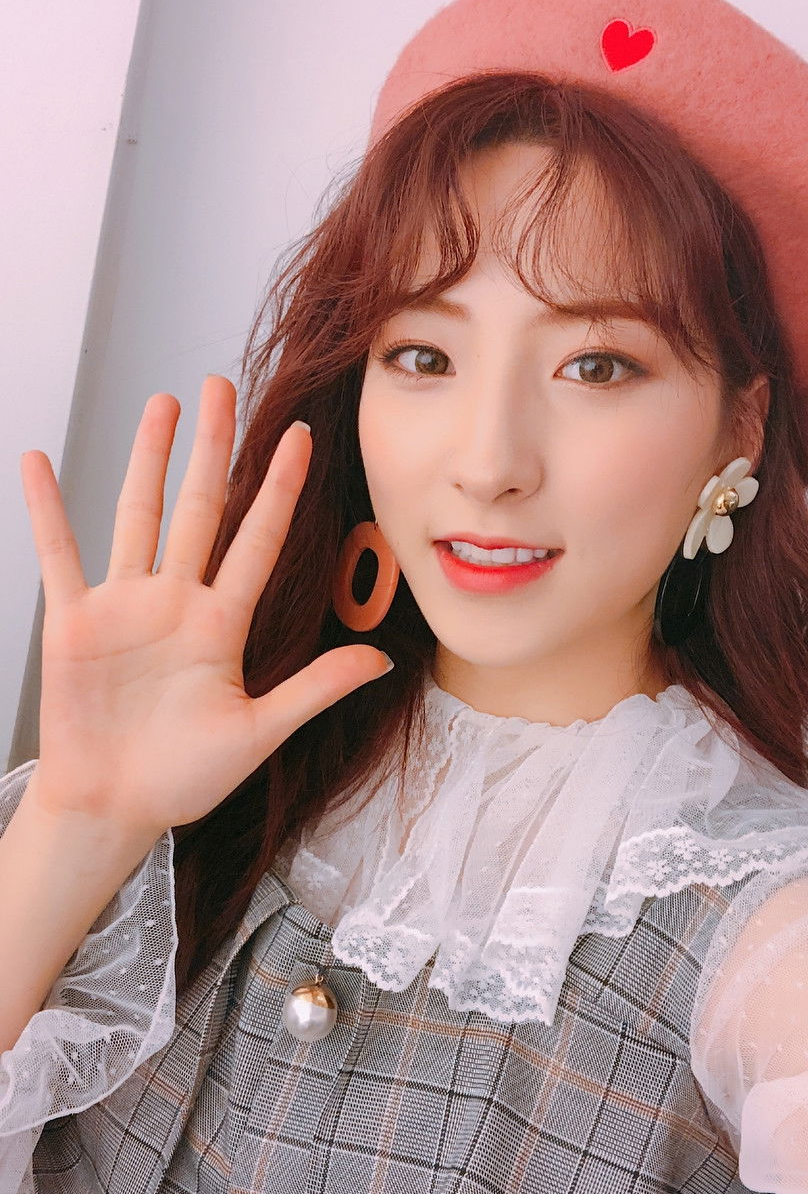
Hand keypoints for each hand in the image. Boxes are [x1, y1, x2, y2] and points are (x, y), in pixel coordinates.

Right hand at [18, 374, 391, 842]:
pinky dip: (46, 510)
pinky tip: (38, 463)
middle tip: (223, 386)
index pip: (259, 540)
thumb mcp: (258, 732)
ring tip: (163, 404)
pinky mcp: (75, 621)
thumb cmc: (181, 778)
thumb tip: (383, 662)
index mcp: (222, 624)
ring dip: (148, 459)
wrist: (113, 808)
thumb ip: (314, 689)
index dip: (279, 488)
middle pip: (200, 508)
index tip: (300, 438)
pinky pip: (59, 554)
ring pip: (139, 514)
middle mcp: (177, 602)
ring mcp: (125, 606)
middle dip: (212, 447)